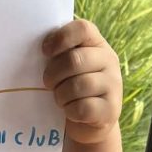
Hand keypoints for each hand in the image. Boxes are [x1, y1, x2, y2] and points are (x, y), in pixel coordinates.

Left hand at [42, 19, 122, 145]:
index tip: (45, 52)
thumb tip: (38, 49)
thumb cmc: (69, 88)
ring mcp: (113, 85)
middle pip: (75, 59)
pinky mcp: (111, 109)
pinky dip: (70, 111)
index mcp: (97, 44)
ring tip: (60, 98)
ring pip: (78, 85)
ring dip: (60, 95)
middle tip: (48, 84)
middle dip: (53, 74)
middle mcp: (109, 61)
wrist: (85, 123)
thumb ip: (58, 53)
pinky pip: (82, 108)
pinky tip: (70, 111)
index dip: (60, 38)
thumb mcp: (65, 66)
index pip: (83, 29)